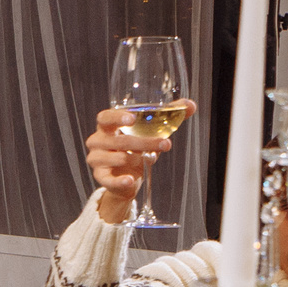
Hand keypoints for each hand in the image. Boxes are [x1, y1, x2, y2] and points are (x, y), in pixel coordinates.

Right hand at [85, 108, 171, 223]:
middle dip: (144, 142)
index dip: (117, 117)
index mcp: (107, 126)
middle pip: (118, 140)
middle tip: (164, 144)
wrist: (126, 177)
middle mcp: (98, 141)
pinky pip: (108, 179)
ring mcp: (97, 159)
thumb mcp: (151, 132)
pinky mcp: (100, 176)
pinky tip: (130, 180)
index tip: (132, 119)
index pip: (105, 117)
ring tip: (151, 159)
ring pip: (117, 158)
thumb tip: (190, 105)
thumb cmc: (136, 147)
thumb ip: (168, 116)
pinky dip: (120, 180)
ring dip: (137, 159)